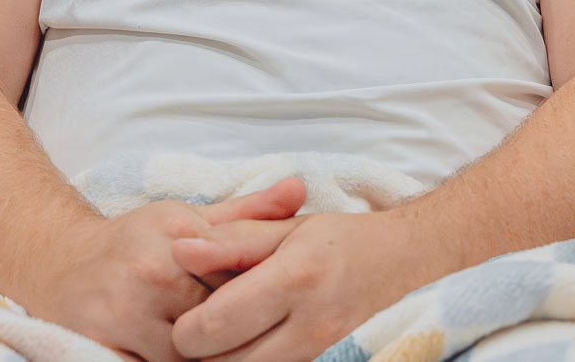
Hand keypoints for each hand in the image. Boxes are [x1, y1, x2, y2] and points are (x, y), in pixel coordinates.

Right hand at [21, 179, 307, 361]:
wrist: (60, 263)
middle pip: (217, 319)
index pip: (239, 277)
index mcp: (179, 235)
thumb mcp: (187, 216)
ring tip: (221, 345)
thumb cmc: (135, 240)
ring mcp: (126, 313)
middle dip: (234, 330)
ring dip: (206, 354)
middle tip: (247, 332)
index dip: (255, 296)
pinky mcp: (103, 346)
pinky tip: (187, 356)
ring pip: (189, 354)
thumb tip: (300, 191)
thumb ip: (247, 212)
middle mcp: (152, 272)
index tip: (265, 304)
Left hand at [169, 210, 440, 361]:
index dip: (187, 324)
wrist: (396, 261)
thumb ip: (229, 239)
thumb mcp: (282, 227)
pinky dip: (244, 359)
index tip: (184, 306)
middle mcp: (306, 323)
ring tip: (220, 329)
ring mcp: (314, 350)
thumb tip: (178, 250)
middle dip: (197, 349)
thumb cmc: (335, 238)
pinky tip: (244, 337)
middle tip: (194, 323)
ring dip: (220, 358)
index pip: (216, 323)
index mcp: (293, 277)